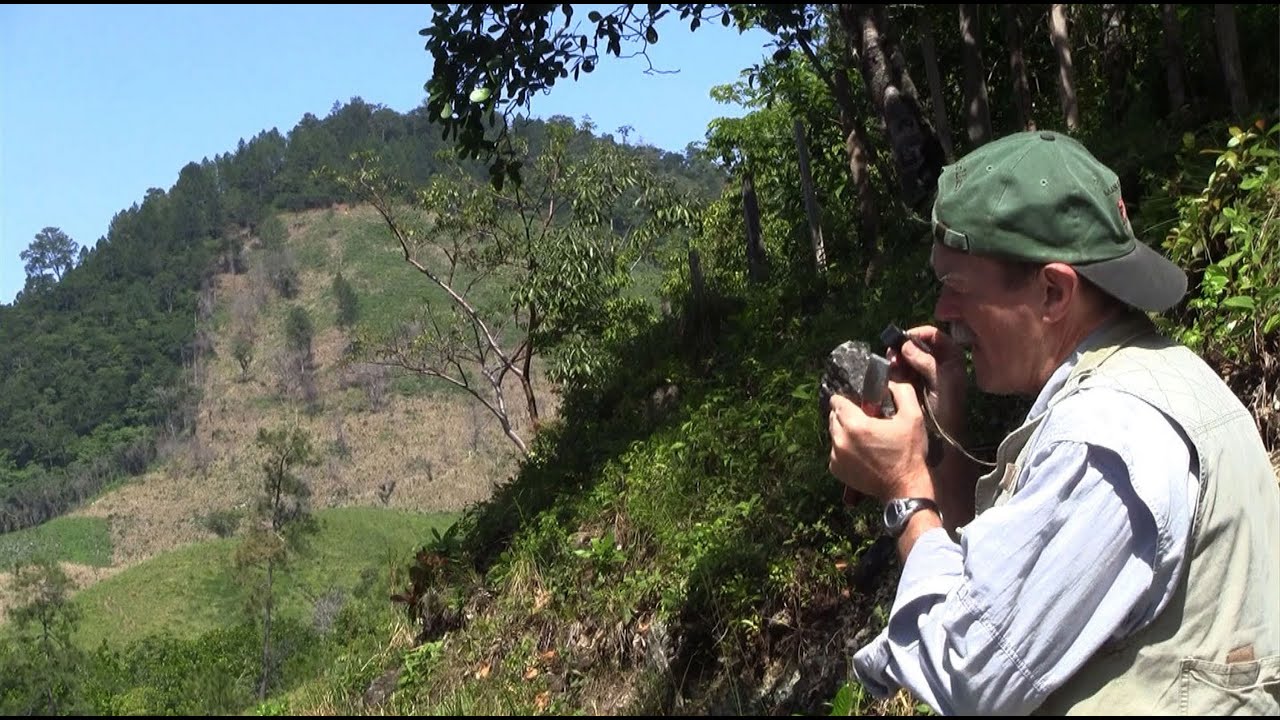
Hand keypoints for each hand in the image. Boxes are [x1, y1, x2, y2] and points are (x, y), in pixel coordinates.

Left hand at [827, 381, 931, 500]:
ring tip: (864, 437)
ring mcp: (836, 456)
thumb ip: (902, 391)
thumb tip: (891, 380)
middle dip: (846, 415)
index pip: (836, 402)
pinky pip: (835, 451)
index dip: (846, 400)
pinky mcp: (836, 470)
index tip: (859, 404)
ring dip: (844, 432)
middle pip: (833, 417)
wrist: (904, 487)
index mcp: (855, 424)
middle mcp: (840, 440)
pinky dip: (844, 449)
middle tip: (865, 421)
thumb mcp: (913, 417)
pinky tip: (861, 452)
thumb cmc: (909, 452)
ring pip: (833, 434)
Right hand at [891, 325, 967, 439]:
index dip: (919, 333)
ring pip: (905, 356)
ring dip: (896, 357)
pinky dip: (893, 368)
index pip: (934, 335)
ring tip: (890, 362)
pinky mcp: (909, 384)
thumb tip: (906, 345)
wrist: (941, 436)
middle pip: (916, 344)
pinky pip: (898, 369)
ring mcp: (921, 373)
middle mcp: (936, 362)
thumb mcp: (942, 382)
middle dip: (904, 346)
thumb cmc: (948, 409)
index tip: (904, 337)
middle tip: (893, 351)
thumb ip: (926, 362)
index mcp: (950, 358)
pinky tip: (889, 370)